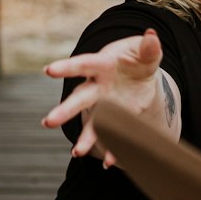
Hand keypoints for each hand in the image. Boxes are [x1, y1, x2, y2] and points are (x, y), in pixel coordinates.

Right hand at [40, 29, 164, 164]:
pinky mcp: (116, 118)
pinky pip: (112, 134)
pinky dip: (112, 148)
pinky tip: (110, 163)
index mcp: (101, 64)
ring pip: (92, 122)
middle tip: (48, 123)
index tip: (48, 71)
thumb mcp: (145, 51)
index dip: (66, 67)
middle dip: (65, 111)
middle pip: (79, 99)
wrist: (140, 74)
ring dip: (85, 137)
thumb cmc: (137, 58)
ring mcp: (105, 104)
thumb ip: (149, 47)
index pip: (82, 65)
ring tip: (76, 153)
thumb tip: (152, 36)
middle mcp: (98, 86)